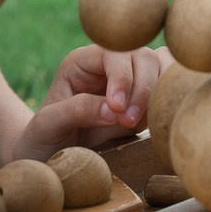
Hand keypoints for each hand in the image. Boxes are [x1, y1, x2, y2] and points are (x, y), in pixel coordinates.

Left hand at [11, 44, 165, 155]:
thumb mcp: (47, 125)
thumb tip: (114, 110)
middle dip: (141, 87)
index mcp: (82, 62)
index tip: (117, 109)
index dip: (121, 76)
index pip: (113, 53)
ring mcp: (129, 82)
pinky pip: (166, 88)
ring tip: (138, 122)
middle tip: (128, 121)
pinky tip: (156, 117)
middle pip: (141, 56)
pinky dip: (168, 97)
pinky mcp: (143, 102)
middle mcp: (108, 66)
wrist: (49, 159)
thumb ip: (76, 111)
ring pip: (160, 67)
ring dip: (157, 92)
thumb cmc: (42, 139)